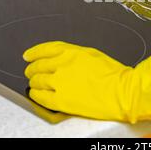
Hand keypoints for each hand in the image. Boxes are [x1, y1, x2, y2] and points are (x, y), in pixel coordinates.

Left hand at [23, 38, 150, 122]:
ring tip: (33, 83)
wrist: (122, 91)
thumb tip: (63, 59)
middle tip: (29, 70)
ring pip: (38, 80)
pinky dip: (36, 95)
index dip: (34, 52)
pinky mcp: (62, 100)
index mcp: (72, 52)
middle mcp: (63, 65)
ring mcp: (61, 83)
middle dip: (32, 68)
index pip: (46, 49)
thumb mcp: (93, 55)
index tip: (28, 55)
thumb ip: (75, 55)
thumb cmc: (114, 74)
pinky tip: (36, 94)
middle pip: (39, 65)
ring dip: (33, 81)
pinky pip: (41, 97)